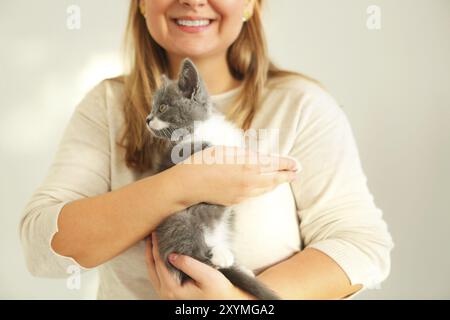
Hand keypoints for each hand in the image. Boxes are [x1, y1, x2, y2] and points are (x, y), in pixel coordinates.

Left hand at [145, 233, 254, 299]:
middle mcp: (167, 295)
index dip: (156, 247)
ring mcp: (167, 295)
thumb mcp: (207, 275)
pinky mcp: (172, 293)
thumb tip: (171, 255)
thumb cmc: (219, 290)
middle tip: (151, 235)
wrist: (224, 301)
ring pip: (153, 273)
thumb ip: (189, 265)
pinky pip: (159, 277)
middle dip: (150, 251)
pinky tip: (160, 255)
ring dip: (152, 257)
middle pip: (152, 269)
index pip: (160, 264)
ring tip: (153, 242)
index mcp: (173, 290)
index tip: (156, 233)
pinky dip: (157, 264)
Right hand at [174, 145, 299, 205]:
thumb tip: (258, 157)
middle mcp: (249, 181)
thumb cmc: (203, 161)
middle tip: (295, 172)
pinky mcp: (236, 201)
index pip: (275, 164)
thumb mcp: (226, 151)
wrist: (188, 184)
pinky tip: (264, 186)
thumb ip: (245, 154)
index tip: (296, 163)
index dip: (287, 164)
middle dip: (286, 176)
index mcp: (248, 165)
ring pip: (266, 189)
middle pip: (274, 179)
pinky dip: (263, 189)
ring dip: (276, 183)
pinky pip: (254, 194)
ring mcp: (243, 193)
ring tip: (283, 179)